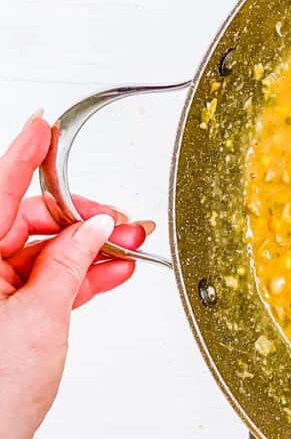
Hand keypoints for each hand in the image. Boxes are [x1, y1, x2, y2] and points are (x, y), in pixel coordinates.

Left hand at [0, 114, 147, 438]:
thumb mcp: (41, 314)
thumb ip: (69, 262)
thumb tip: (93, 226)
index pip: (1, 189)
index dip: (26, 154)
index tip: (45, 124)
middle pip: (30, 220)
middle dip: (82, 219)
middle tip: (122, 223)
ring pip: (46, 252)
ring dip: (90, 250)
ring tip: (130, 249)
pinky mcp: (11, 314)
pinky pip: (50, 281)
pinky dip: (83, 276)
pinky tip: (114, 271)